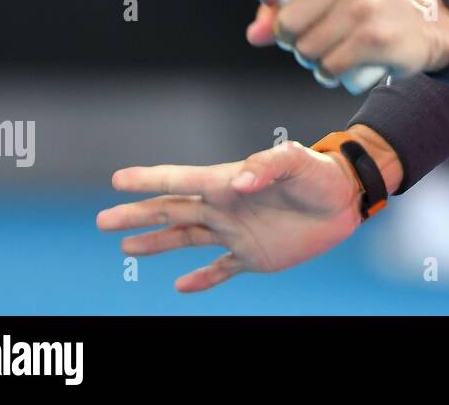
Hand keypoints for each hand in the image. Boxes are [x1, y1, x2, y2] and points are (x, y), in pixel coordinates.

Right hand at [96, 140, 364, 291]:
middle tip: (102, 219)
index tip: (118, 180)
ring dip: (156, 243)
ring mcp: (236, 232)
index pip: (182, 180)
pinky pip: (221, 269)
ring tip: (124, 246)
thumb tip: (237, 182)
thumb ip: (267, 165)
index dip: (150, 179)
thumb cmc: (320, 174)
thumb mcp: (297, 161)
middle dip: (138, 214)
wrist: (345, 199)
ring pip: (186, 238)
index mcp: (229, 182)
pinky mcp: (254, 255)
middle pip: (172, 210)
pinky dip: (202, 279)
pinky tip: (181, 287)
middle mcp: (226, 206)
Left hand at [246, 0, 448, 80]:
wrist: (426, 23)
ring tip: (334, 49)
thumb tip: (256, 35)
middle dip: (292, 39)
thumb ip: (285, 8)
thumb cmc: (367, 7)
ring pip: (306, 50)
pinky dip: (330, 73)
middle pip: (285, 23)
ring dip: (313, 59)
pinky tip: (345, 64)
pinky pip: (328, 67)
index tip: (270, 1)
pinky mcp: (374, 38)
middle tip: (313, 35)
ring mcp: (362, 7)